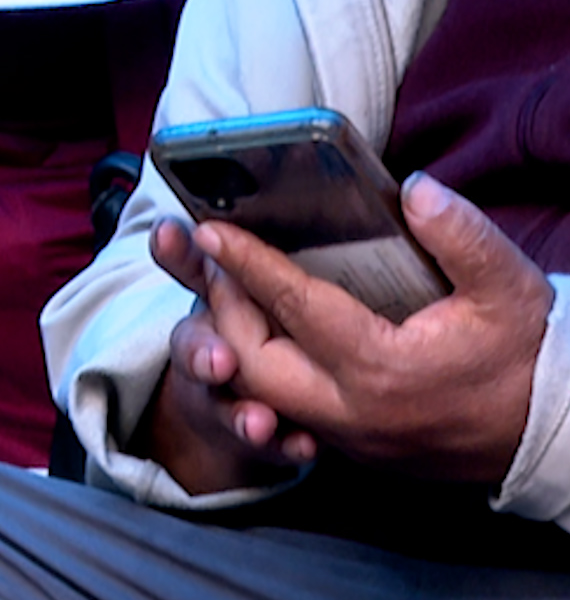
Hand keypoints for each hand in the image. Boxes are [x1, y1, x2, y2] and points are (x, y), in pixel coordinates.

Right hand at [138, 215, 316, 494]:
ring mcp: (230, 399)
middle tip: (222, 360)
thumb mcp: (228, 281)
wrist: (234, 397)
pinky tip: (303, 447)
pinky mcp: (261, 435)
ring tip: (260, 422)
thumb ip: (214, 251)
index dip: (179, 254)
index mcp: (211, 301)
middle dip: (205, 355)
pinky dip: (285, 447)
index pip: (191, 272)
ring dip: (243, 416)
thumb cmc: (248, 318)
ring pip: (230, 409)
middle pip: (197, 352)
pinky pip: (271, 446)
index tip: (167, 235)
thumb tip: (187, 219)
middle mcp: (210, 353)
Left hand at [185, 173, 553, 482]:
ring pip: (264, 395)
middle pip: (254, 362)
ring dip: (238, 343)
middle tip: (214, 256)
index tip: (212, 229)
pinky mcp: (360, 449)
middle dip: (223, 308)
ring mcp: (352, 439)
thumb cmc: (530, 347)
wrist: (557, 422)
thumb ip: (460, 231)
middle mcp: (353, 412)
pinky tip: (271, 335)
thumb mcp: (506, 280)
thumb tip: (415, 187)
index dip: (247, 264)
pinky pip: (291, 413)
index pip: (294, 306)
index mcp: (381, 367)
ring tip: (231, 291)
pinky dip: (266, 371)